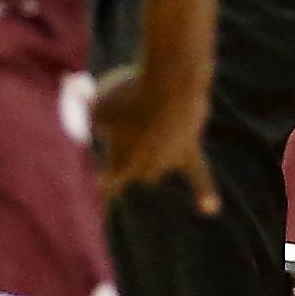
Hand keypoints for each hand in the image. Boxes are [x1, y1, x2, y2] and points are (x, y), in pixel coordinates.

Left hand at [92, 62, 219, 211]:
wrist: (171, 86)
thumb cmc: (131, 95)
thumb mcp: (99, 103)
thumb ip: (88, 114)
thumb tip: (84, 113)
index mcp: (121, 162)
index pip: (110, 183)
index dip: (105, 182)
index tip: (100, 182)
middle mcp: (145, 169)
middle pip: (138, 173)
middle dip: (133, 162)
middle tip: (131, 137)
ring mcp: (169, 163)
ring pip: (159, 169)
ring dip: (155, 159)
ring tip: (152, 134)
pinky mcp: (190, 153)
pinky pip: (200, 177)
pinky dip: (204, 192)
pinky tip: (210, 209)